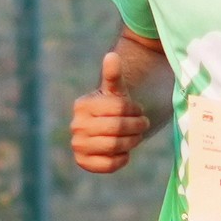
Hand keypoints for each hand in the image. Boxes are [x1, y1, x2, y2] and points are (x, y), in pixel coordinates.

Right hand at [69, 49, 149, 173]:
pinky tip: (124, 151)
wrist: (105, 130)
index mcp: (82, 105)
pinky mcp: (83, 162)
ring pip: (115, 146)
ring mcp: (77, 145)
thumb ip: (114, 75)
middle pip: (118, 128)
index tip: (139, 109)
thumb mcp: (116, 91)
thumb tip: (112, 55)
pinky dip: (122, 158)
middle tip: (144, 123)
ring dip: (132, 141)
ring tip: (136, 136)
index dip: (135, 109)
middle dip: (136, 126)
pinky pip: (109, 164)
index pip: (119, 107)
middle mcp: (76, 125)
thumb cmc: (114, 107)